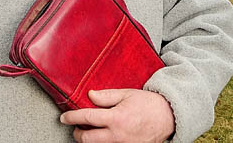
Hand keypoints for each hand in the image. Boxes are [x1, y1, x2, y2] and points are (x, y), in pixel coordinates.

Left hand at [60, 89, 174, 142]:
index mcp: (116, 118)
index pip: (87, 118)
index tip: (64, 117)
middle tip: (75, 127)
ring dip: (89, 140)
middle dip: (77, 134)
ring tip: (88, 131)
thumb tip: (89, 96)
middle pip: (88, 139)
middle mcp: (118, 135)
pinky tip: (102, 135)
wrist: (168, 117)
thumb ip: (106, 96)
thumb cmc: (147, 103)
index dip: (72, 118)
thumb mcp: (126, 94)